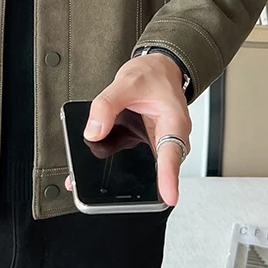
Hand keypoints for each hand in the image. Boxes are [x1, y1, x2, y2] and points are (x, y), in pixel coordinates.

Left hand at [64, 54, 191, 205]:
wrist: (158, 68)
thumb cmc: (153, 74)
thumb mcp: (127, 82)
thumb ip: (107, 105)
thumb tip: (93, 131)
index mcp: (174, 122)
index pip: (172, 153)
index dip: (169, 177)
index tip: (168, 196)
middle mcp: (169, 137)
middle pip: (158, 169)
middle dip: (139, 188)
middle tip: (114, 199)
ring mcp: (157, 144)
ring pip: (144, 169)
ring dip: (123, 180)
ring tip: (93, 189)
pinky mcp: (144, 144)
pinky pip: (132, 160)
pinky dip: (115, 165)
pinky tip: (94, 169)